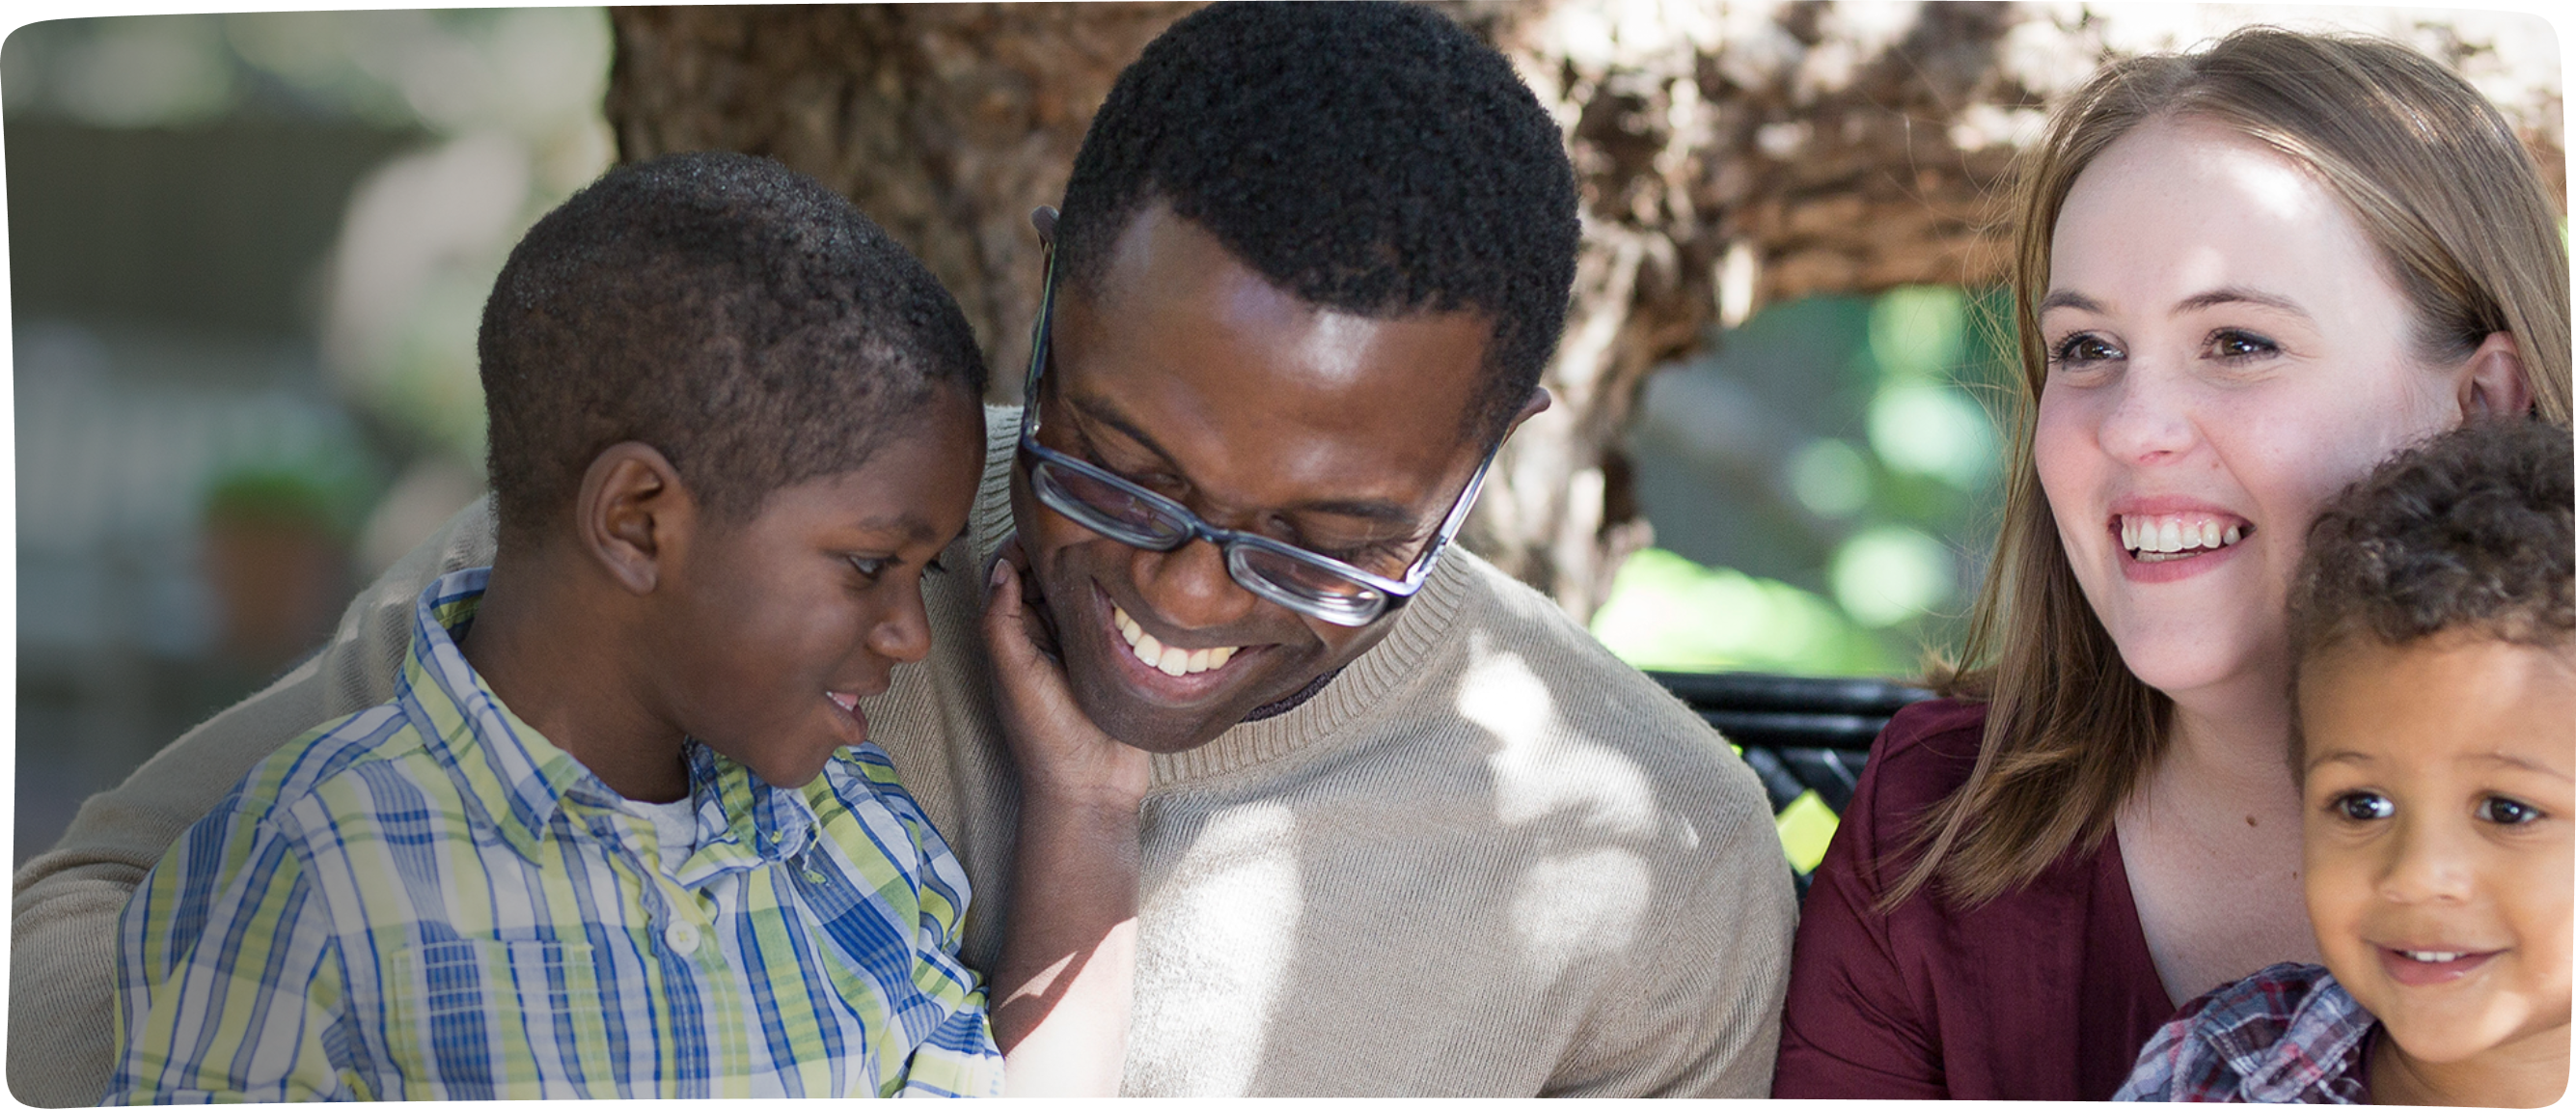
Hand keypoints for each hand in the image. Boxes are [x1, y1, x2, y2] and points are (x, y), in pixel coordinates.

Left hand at [981, 540, 1148, 809]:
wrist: (1093, 787)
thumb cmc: (1046, 737)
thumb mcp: (1014, 676)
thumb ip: (1001, 622)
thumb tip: (1000, 566)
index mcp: (1013, 634)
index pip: (1011, 571)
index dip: (1022, 543)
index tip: (1047, 520)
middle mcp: (1045, 634)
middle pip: (1051, 573)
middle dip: (1065, 547)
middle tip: (1091, 523)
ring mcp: (1082, 644)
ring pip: (1086, 589)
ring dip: (1097, 568)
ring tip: (1117, 541)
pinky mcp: (1116, 655)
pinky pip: (1118, 613)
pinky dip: (1124, 594)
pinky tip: (1139, 577)